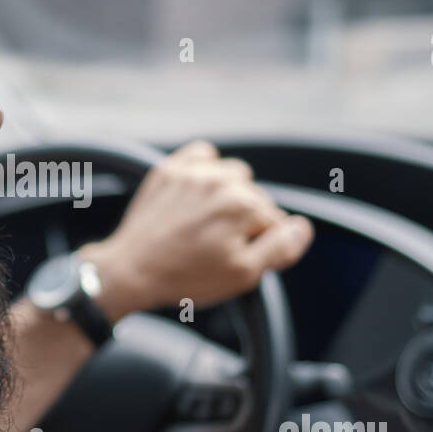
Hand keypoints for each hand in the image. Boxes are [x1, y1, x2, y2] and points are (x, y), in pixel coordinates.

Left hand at [78, 140, 312, 322]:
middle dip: (245, 221)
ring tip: (209, 223)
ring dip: (229, 194)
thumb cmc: (185, 276)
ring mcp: (194, 172)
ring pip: (234, 175)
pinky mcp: (170, 169)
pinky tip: (199, 193)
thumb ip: (280, 248)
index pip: (274, 223)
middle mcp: (222, 181)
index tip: (236, 258)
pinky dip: (207, 169)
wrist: (130, 271)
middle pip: (255, 199)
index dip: (260, 245)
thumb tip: (302, 228)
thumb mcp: (242, 274)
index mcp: (244, 206)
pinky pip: (204, 155)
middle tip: (218, 247)